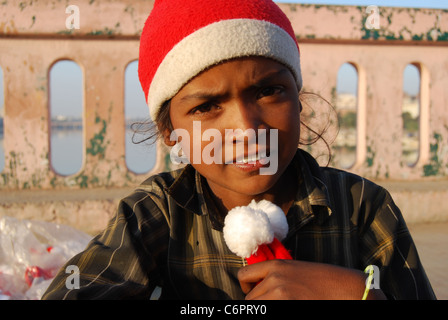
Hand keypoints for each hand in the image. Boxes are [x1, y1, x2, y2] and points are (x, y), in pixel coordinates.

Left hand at [238, 259, 385, 299]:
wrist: (345, 288)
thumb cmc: (323, 280)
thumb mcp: (295, 270)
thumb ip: (276, 276)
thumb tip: (261, 287)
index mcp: (275, 265)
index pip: (244, 275)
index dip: (246, 287)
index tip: (252, 292)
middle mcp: (274, 278)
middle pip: (250, 298)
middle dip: (258, 302)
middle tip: (273, 302)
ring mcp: (280, 294)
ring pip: (257, 307)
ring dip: (266, 308)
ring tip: (285, 302)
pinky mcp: (287, 305)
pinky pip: (269, 312)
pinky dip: (274, 310)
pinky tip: (289, 305)